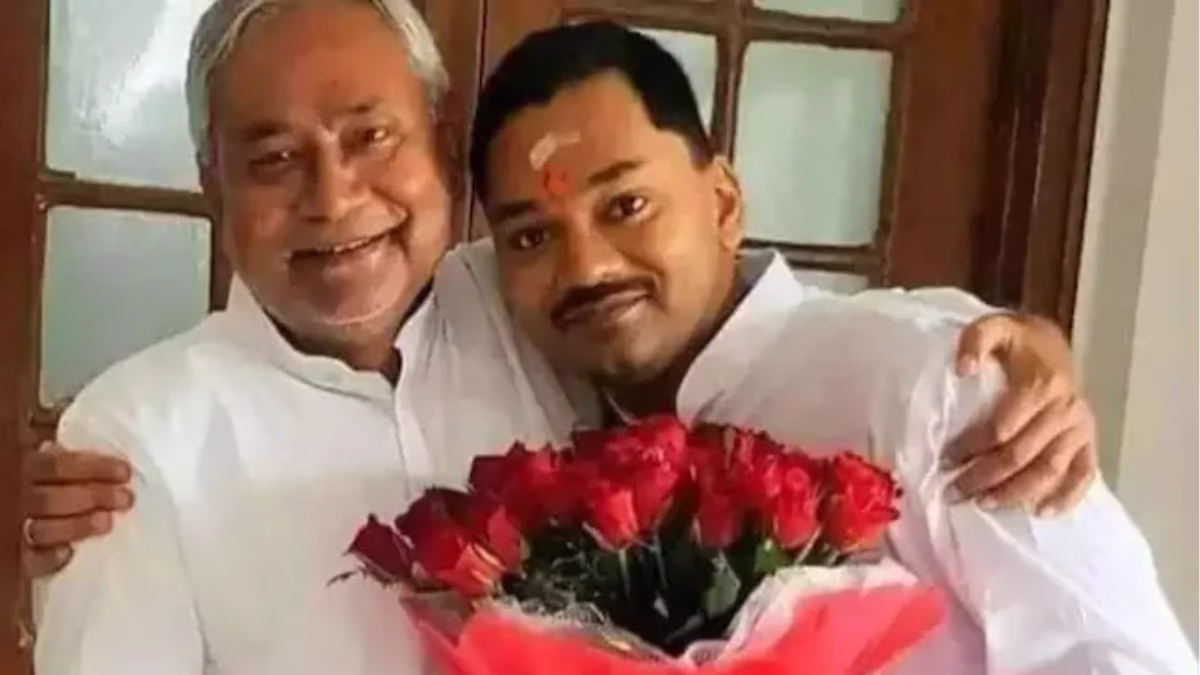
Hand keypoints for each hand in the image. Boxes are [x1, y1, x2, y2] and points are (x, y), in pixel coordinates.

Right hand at [21, 442, 134, 577]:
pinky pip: (29, 561)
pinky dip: (48, 558)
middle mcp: (16, 497)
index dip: (93, 469)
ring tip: (106, 523)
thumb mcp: (42, 464)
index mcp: (24, 468)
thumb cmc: (36, 485)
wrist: (2, 518)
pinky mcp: (15, 558)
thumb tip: (93, 457)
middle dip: (92, 498)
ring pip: (42, 529)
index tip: (125, 473)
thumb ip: (58, 459)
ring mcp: (13, 528)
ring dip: (77, 526)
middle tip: (125, 500)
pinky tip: (68, 552)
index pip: (57, 466)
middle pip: (52, 498)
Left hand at [946, 313, 1097, 515]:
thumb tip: (962, 368)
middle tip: (954, 493)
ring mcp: (1080, 428)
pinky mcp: (1089, 440)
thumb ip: (974, 341)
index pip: (1001, 428)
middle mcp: (1065, 410)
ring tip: (984, 504)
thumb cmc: (1016, 341)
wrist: (1052, 343)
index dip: (971, 448)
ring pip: (1049, 470)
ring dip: (1016, 493)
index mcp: (1042, 385)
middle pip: (1022, 454)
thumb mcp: (992, 327)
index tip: (945, 461)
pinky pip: (1083, 474)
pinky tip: (1042, 512)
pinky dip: (1066, 497)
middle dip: (985, 477)